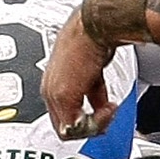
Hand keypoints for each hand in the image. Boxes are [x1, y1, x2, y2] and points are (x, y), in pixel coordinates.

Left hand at [44, 13, 122, 140]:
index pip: (62, 118)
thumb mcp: (92, 75)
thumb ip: (93, 95)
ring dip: (95, 125)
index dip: (84, 122)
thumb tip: (101, 108)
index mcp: (52, 84)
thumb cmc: (92, 42)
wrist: (94, 27)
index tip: (102, 114)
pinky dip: (97, 123)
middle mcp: (49, 91)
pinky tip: (110, 108)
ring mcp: (54, 94)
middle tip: (108, 116)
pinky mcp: (64, 96)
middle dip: (90, 127)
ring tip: (110, 110)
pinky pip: (77, 126)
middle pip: (64, 129)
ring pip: (70, 130)